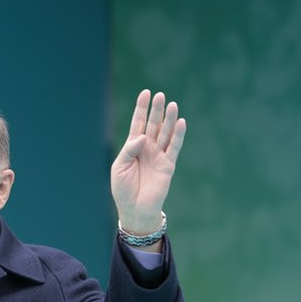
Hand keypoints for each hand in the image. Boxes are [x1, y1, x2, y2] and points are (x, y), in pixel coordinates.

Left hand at [111, 89, 185, 234]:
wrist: (135, 209)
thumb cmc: (123, 189)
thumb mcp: (119, 167)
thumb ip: (129, 150)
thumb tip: (142, 136)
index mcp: (133, 147)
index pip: (138, 123)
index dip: (141, 108)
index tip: (145, 93)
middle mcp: (147, 148)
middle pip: (153, 125)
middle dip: (156, 110)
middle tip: (160, 95)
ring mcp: (158, 155)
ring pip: (166, 133)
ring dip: (169, 119)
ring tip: (173, 104)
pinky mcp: (168, 165)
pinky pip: (174, 148)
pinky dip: (178, 135)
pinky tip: (181, 123)